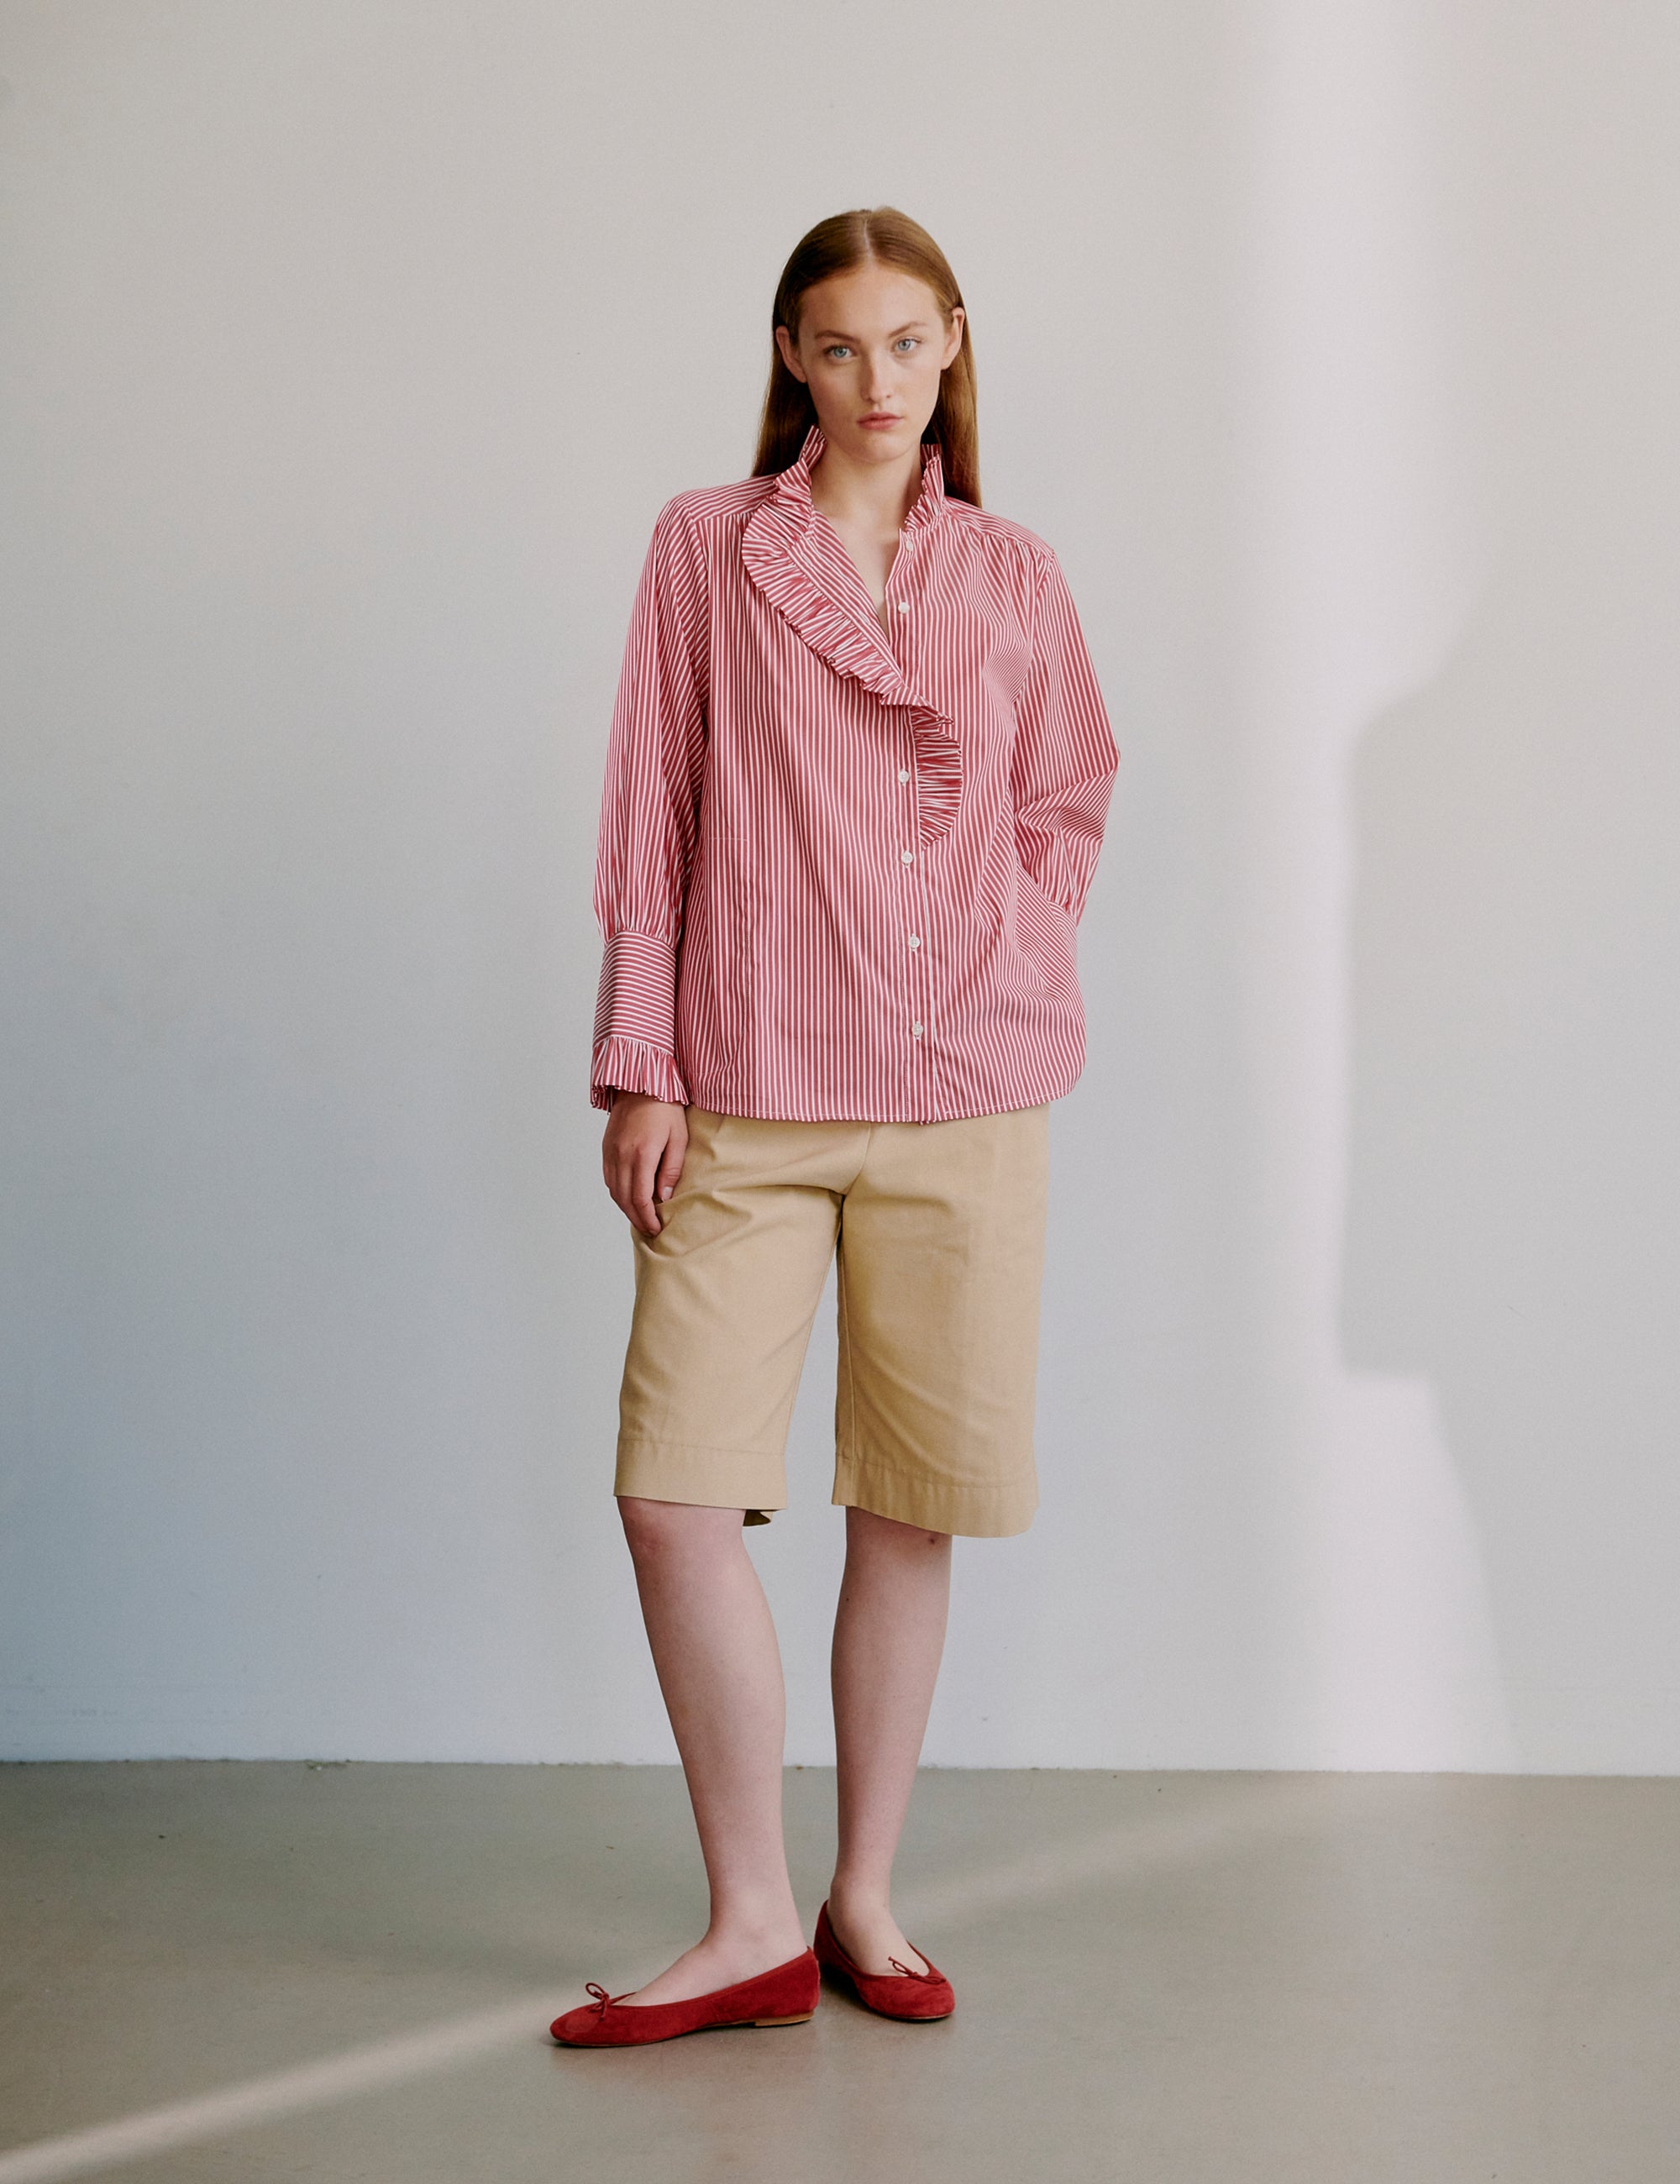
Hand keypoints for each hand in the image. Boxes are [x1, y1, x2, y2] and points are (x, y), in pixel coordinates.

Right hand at [602, 1094, 687, 1235]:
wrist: (641, 1083)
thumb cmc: (665, 1108)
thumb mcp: (678, 1138)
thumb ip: (670, 1170)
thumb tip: (663, 1197)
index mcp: (641, 1154)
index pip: (640, 1198)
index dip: (647, 1217)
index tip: (656, 1228)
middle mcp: (621, 1156)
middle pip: (624, 1199)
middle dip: (637, 1218)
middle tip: (650, 1229)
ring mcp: (610, 1152)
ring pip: (613, 1191)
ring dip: (626, 1208)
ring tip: (641, 1217)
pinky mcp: (606, 1148)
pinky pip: (608, 1178)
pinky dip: (617, 1193)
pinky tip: (629, 1197)